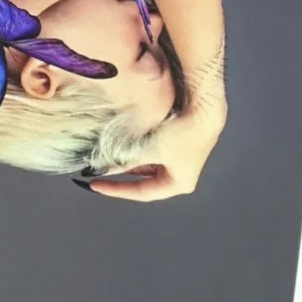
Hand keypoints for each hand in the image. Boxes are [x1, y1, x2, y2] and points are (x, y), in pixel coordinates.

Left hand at [84, 105, 225, 201]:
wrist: (205, 109)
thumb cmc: (183, 135)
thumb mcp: (150, 151)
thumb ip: (127, 160)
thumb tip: (105, 167)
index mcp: (179, 183)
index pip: (142, 193)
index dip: (117, 190)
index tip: (96, 185)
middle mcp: (181, 173)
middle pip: (145, 178)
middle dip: (123, 172)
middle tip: (100, 168)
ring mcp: (180, 156)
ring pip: (148, 162)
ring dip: (130, 158)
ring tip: (107, 153)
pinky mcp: (179, 140)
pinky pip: (152, 148)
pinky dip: (137, 146)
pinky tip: (124, 139)